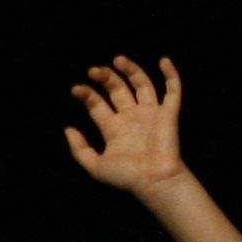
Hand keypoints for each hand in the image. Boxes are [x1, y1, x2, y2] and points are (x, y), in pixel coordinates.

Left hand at [60, 55, 186, 194]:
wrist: (156, 181)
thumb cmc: (128, 178)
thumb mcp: (95, 166)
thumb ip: (79, 149)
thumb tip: (68, 129)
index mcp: (114, 128)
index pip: (97, 103)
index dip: (86, 94)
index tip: (76, 89)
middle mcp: (132, 118)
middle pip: (118, 89)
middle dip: (106, 78)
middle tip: (94, 71)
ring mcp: (151, 115)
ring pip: (142, 85)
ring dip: (131, 71)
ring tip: (118, 60)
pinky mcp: (169, 115)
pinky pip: (172, 92)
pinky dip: (171, 76)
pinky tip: (163, 61)